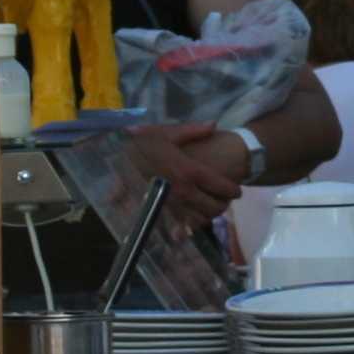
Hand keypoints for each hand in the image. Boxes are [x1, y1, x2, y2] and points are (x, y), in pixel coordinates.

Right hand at [122, 122, 249, 221]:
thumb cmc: (143, 145)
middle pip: (213, 206)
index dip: (232, 190)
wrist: (117, 161)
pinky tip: (191, 226)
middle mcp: (184, 191)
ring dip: (209, 217)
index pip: (220, 185)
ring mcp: (172, 204)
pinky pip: (179, 225)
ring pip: (200, 218)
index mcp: (190, 171)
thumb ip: (193, 130)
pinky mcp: (160, 212)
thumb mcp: (167, 133)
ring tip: (212, 211)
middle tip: (225, 201)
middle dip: (223, 205)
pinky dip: (188, 228)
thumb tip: (214, 125)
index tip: (236, 190)